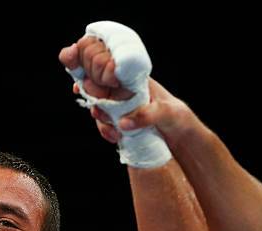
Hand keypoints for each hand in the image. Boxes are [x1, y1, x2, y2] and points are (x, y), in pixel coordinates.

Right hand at [59, 38, 196, 150]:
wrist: (180, 135)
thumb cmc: (177, 115)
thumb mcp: (167, 112)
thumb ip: (147, 115)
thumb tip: (123, 122)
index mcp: (133, 76)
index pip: (106, 62)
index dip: (89, 66)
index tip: (81, 79)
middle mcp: (122, 87)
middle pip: (94, 83)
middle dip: (92, 95)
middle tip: (100, 108)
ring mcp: (118, 103)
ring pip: (95, 103)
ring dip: (99, 115)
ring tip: (112, 127)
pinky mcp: (117, 119)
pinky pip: (102, 122)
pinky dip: (104, 129)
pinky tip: (114, 136)